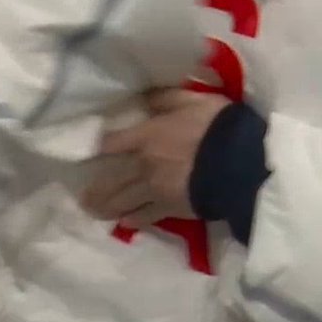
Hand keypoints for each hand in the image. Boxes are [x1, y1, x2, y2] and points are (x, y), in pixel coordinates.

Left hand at [81, 90, 229, 226]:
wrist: (237, 161)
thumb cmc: (216, 125)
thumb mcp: (194, 99)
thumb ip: (167, 98)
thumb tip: (146, 97)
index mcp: (148, 136)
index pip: (114, 143)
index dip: (101, 147)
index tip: (91, 152)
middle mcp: (145, 165)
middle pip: (113, 180)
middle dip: (97, 190)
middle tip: (84, 198)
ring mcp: (156, 190)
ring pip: (124, 202)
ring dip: (108, 208)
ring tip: (96, 212)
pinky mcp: (170, 209)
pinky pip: (146, 217)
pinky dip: (133, 221)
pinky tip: (126, 224)